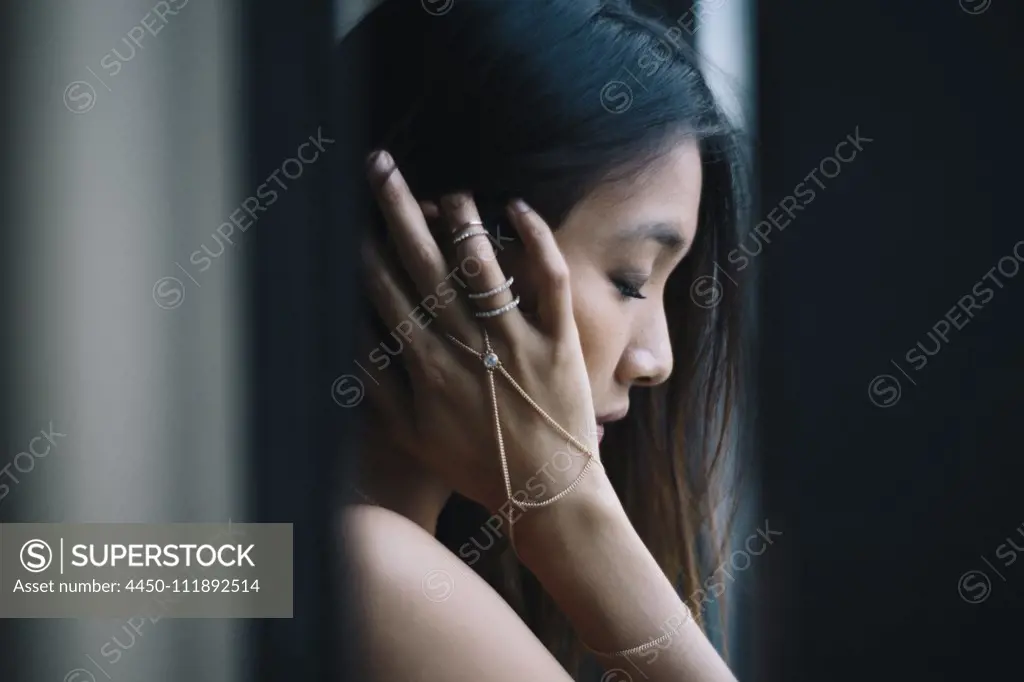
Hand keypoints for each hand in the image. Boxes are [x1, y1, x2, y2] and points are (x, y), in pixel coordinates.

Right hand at [360, 150, 598, 513]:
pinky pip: (548, 281)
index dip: (364, 247)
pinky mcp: (559, 341)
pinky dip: (535, 240)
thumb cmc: (476, 465)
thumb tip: (348, 338)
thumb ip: (377, 385)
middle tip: (380, 165)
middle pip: (423, 263)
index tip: (350, 213)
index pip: (384, 290)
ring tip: (448, 189)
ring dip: (462, 219)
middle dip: (397, 208)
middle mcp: (465, 345)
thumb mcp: (411, 434)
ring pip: (481, 264)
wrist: (546, 494)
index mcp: (425, 364)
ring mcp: (514, 340)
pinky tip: (519, 208)